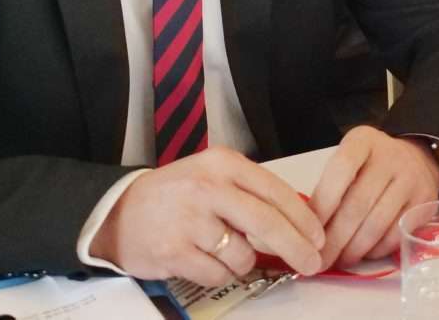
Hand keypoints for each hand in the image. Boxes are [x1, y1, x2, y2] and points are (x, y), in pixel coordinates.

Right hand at [89, 147, 324, 285]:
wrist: (120, 212)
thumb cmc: (177, 196)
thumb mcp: (214, 178)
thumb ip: (251, 195)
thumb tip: (299, 224)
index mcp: (223, 164)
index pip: (276, 191)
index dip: (303, 219)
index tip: (319, 238)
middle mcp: (208, 187)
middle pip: (267, 223)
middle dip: (296, 248)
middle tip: (312, 264)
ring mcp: (190, 220)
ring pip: (244, 255)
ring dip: (243, 262)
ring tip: (221, 250)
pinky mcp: (175, 252)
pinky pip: (219, 274)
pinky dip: (219, 274)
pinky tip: (203, 259)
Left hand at [310, 126, 438, 269]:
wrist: (418, 160)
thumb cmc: (372, 164)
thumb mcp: (351, 158)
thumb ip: (332, 184)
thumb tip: (309, 227)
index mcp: (364, 140)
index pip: (341, 169)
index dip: (324, 203)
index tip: (309, 230)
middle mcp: (391, 156)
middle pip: (358, 203)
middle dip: (335, 238)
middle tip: (319, 260)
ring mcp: (411, 179)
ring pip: (377, 224)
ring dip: (354, 249)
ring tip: (339, 261)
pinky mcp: (425, 202)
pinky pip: (396, 234)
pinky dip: (375, 250)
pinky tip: (363, 255)